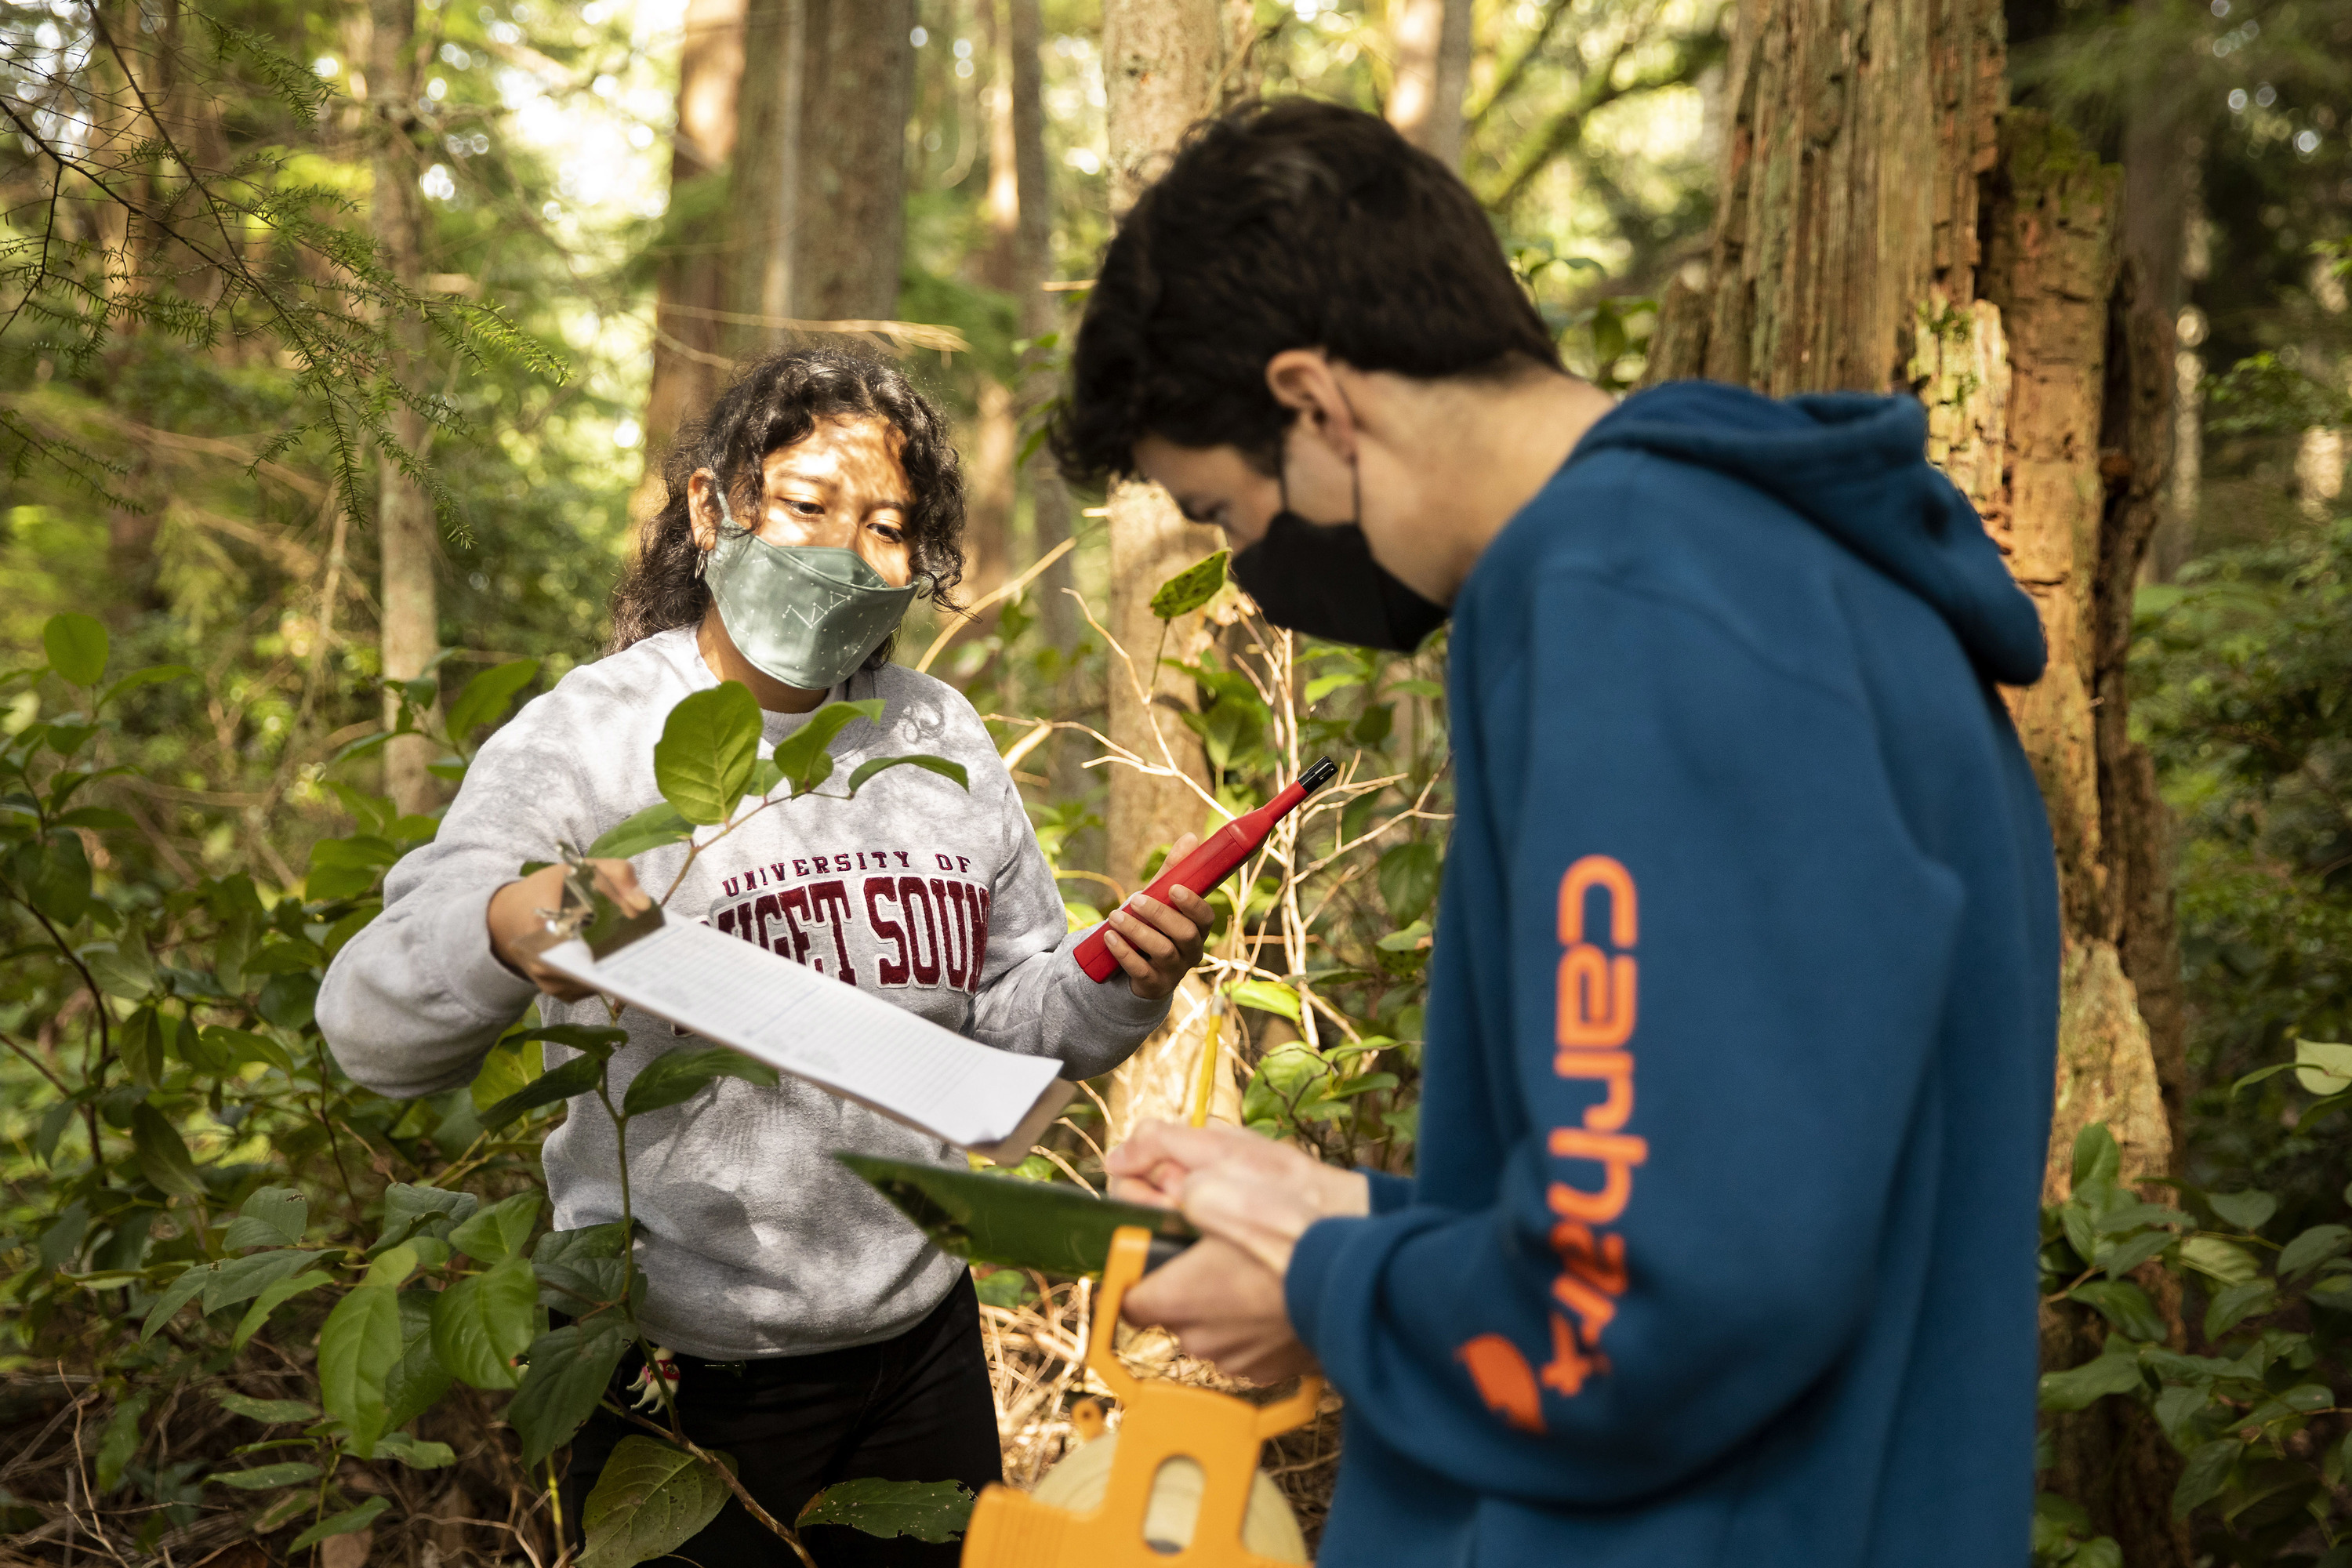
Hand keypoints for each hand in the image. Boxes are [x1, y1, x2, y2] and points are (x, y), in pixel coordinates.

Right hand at [486, 859, 650, 1001]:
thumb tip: (643, 904)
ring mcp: (552, 982)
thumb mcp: (577, 869)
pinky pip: (594, 985)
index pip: (593, 933)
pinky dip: (611, 971)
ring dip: (623, 963)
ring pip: (600, 978)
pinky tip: (630, 957)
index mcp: (542, 925)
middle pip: (600, 962)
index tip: (649, 928)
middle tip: (657, 941)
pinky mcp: (560, 992)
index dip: (624, 930)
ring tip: (648, 948)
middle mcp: (544, 962)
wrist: (507, 919)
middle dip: (628, 950)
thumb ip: (615, 874)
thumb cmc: (545, 890)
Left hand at [1101, 833, 1211, 1001]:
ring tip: (1114, 915)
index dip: (1193, 904)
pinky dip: (1124, 953)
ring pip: (1163, 951)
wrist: (1138, 968)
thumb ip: (1174, 872)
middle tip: (1135, 899)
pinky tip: (1109, 938)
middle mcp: (1192, 952)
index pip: (1206, 917)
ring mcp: (1174, 971)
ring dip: (1138, 931)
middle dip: (1160, 915)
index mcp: (1198, 929)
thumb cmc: (1155, 926)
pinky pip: (1141, 971)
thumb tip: (1191, 837)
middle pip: (1185, 934)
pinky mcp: (1153, 985)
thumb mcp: (1162, 899)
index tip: (1173, 888)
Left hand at [1106, 1121, 1370, 1381]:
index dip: (1136, 1275)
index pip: (1125, 1301)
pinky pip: (1250, 1343)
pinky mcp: (1273, 1369)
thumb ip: (1181, 1190)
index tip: (1149, 1256)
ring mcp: (1239, 1359)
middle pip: (1174, 1313)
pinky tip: (1280, 1293)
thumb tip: (1174, 1192)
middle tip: (1217, 1251)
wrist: (1358, 1276)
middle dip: (1188, 1284)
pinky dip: (1259, 1322)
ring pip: (1215, 1328)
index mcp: (1176, 1299)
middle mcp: (1200, 1339)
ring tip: (1256, 1269)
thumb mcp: (1219, 1183)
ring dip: (1226, 1304)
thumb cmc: (1292, 1234)